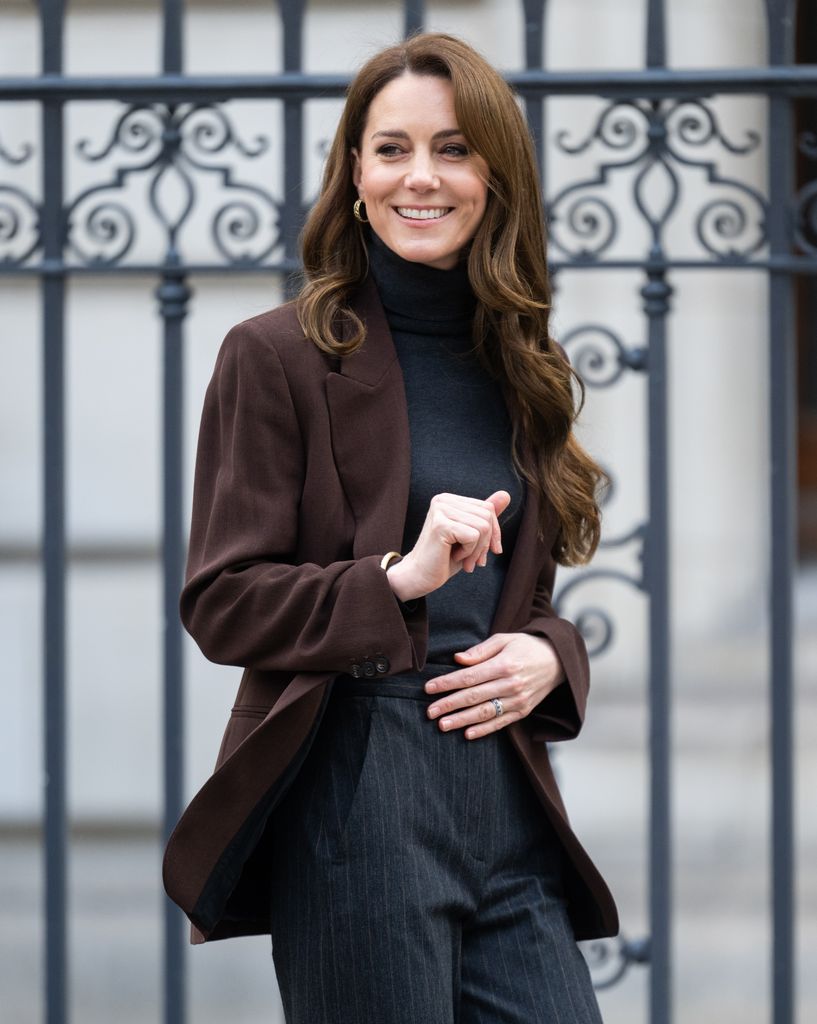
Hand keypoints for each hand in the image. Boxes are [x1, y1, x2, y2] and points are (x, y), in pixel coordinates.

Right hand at [386, 490, 510, 601]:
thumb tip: (506, 494)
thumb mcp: (471, 536)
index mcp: (449, 499)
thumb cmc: (445, 558)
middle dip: (486, 543)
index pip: (487, 508)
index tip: (487, 553)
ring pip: (483, 527)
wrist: (419, 576)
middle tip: (474, 561)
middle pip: (487, 516)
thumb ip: (485, 516)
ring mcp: (440, 510)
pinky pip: (473, 536)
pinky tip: (454, 557)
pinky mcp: (440, 525)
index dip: (494, 533)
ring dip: (477, 550)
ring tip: (464, 561)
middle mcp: (443, 500)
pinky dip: (469, 552)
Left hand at [424, 633, 565, 738]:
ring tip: (442, 725)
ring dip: (462, 720)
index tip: (428, 688)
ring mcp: (518, 700)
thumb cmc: (526, 646)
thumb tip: (458, 659)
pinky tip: (467, 734)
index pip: (469, 676)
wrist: (558, 661)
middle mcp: (511, 684)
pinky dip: (484, 730)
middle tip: (430, 712)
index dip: (447, 683)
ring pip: (485, 713)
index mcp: (504, 665)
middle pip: (474, 696)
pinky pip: (501, 723)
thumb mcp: (504, 640)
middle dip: (449, 704)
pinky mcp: (523, 711)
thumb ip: (480, 650)